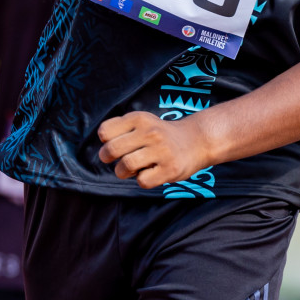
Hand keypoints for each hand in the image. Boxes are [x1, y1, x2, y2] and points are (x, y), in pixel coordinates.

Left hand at [97, 111, 212, 188]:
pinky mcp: (170, 169)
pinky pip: (143, 181)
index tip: (114, 143)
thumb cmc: (160, 135)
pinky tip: (149, 173)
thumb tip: (102, 146)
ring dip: (122, 172)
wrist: (196, 141)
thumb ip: (120, 128)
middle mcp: (150, 132)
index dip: (105, 141)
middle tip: (114, 160)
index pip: (105, 131)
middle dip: (107, 158)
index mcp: (139, 118)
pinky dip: (142, 180)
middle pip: (112, 149)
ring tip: (131, 169)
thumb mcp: (142, 122)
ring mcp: (161, 151)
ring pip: (126, 166)